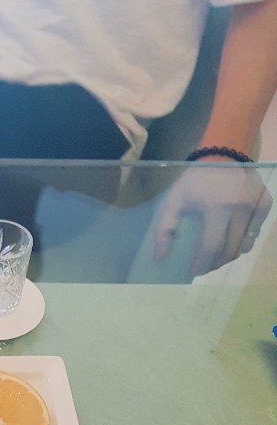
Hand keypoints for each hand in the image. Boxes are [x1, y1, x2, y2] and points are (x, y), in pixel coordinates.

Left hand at [152, 164, 272, 276]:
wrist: (224, 152)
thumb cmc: (196, 178)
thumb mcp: (174, 199)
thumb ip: (164, 228)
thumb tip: (159, 257)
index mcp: (217, 206)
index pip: (212, 245)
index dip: (202, 263)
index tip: (193, 272)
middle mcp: (241, 208)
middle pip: (230, 250)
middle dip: (215, 263)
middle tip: (203, 266)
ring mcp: (256, 206)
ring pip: (245, 245)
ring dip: (229, 256)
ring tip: (215, 256)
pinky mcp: (265, 204)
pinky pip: (254, 233)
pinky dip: (242, 242)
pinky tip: (229, 241)